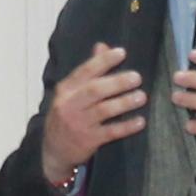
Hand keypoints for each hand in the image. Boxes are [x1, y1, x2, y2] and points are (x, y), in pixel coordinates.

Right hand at [39, 42, 146, 184]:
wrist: (54, 150)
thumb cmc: (67, 115)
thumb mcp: (71, 93)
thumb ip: (88, 71)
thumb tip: (102, 46)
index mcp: (66, 89)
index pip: (84, 71)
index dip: (103, 61)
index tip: (122, 53)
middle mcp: (70, 105)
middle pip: (95, 90)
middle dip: (117, 82)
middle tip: (137, 77)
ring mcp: (78, 123)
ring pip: (103, 110)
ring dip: (124, 103)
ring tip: (142, 97)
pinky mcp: (88, 140)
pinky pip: (110, 132)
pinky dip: (126, 126)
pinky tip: (140, 121)